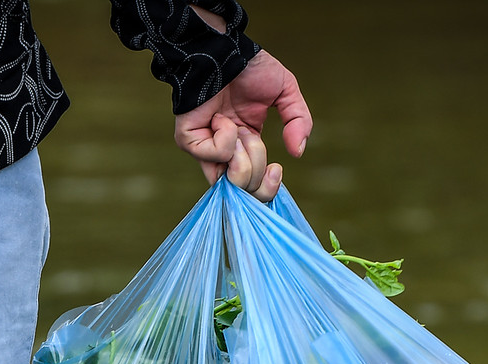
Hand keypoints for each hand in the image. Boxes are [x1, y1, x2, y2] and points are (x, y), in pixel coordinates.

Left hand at [174, 49, 311, 189]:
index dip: (267, 188)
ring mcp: (205, 149)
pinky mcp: (188, 140)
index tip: (278, 169)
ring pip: (230, 180)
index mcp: (245, 146)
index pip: (253, 187)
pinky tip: (220, 118)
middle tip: (253, 141)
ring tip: (239, 129)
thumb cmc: (251, 68)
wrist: (225, 49)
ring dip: (245, 155)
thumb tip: (298, 151)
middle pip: (243, 191)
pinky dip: (226, 138)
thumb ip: (299, 121)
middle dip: (257, 172)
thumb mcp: (286, 93)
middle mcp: (224, 153)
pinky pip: (216, 155)